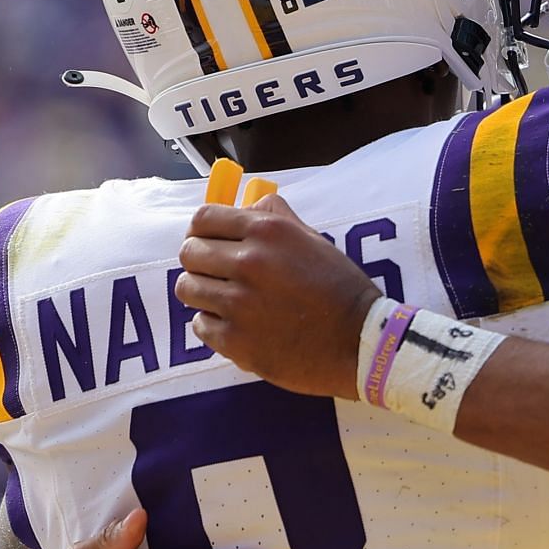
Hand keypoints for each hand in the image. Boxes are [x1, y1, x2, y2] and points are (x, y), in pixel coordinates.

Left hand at [175, 193, 381, 397]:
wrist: (360, 342)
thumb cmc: (341, 289)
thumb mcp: (314, 241)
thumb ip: (277, 218)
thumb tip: (246, 206)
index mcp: (267, 232)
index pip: (203, 219)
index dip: (203, 231)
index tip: (210, 242)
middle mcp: (248, 262)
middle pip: (189, 253)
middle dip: (200, 262)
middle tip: (218, 275)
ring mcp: (238, 304)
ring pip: (187, 289)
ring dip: (203, 294)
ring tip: (226, 301)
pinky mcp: (234, 341)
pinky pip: (199, 325)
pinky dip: (213, 325)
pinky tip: (237, 326)